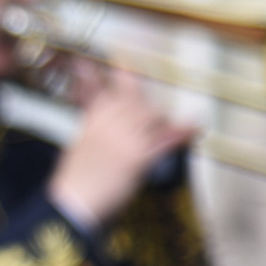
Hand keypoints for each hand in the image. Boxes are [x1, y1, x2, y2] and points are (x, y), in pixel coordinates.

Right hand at [45, 66, 196, 229]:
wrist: (72, 205)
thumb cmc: (71, 183)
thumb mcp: (76, 149)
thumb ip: (90, 130)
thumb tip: (96, 122)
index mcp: (89, 126)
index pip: (100, 92)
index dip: (108, 76)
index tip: (118, 60)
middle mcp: (106, 128)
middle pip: (130, 100)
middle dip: (138, 93)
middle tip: (146, 82)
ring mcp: (122, 141)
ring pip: (148, 115)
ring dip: (158, 116)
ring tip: (165, 118)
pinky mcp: (136, 159)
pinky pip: (163, 141)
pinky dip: (181, 133)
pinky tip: (194, 127)